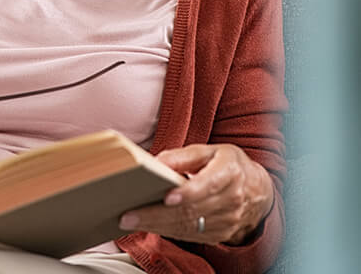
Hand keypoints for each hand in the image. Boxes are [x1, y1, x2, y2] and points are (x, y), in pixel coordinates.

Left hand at [118, 144, 273, 244]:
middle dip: (157, 214)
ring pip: (188, 226)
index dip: (188, 193)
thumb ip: (183, 156)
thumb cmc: (227, 164)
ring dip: (157, 225)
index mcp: (229, 173)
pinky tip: (147, 226)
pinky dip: (166, 231)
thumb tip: (157, 162)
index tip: (166, 197)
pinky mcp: (219, 234)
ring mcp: (226, 221)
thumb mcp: (210, 150)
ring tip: (131, 221)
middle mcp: (231, 201)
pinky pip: (190, 235)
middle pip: (191, 210)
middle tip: (129, 214)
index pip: (208, 186)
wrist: (256, 190)